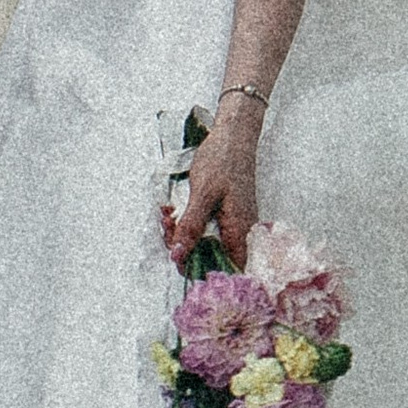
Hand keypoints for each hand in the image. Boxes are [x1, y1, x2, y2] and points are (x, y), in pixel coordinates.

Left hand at [163, 100, 259, 266]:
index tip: (176, 255)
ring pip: (205, 242)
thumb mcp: (203, 194)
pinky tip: (174, 209)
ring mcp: (234, 224)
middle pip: (210, 257)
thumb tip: (179, 256)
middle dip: (183, 245)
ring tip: (167, 214)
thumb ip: (191, 227)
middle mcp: (240, 233)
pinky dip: (188, 221)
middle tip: (167, 224)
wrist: (234, 136)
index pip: (224, 271)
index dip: (198, 269)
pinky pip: (205, 228)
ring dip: (182, 231)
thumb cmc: (223, 161)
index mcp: (239, 233)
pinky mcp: (226, 216)